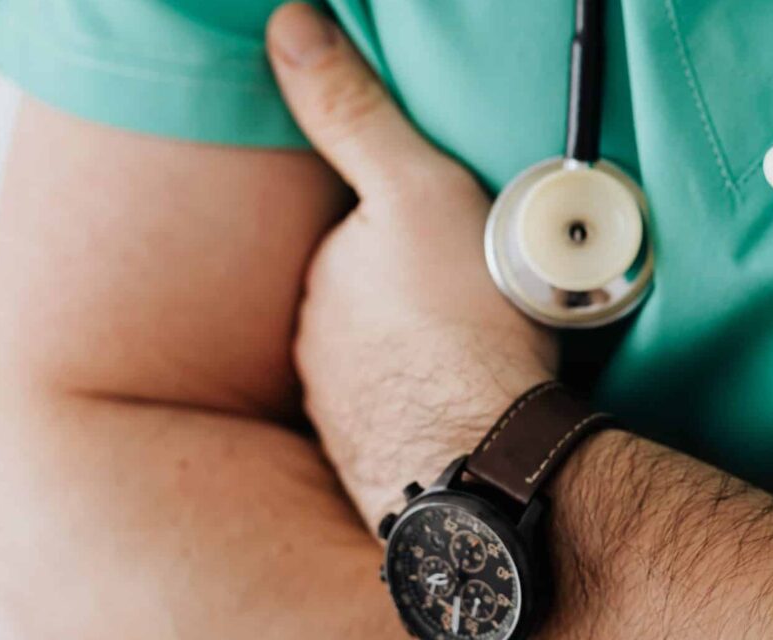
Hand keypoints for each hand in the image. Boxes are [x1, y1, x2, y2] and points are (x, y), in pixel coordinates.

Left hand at [267, 4, 554, 524]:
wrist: (484, 455)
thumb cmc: (462, 319)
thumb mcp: (415, 189)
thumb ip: (352, 111)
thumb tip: (288, 26)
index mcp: (323, 276)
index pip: (355, 239)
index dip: (408, 233)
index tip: (458, 244)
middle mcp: (316, 346)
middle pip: (366, 302)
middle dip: (410, 296)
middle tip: (480, 297)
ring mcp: (343, 410)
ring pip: (382, 363)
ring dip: (420, 355)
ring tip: (483, 356)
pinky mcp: (377, 463)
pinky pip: (404, 419)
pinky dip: (430, 409)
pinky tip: (469, 409)